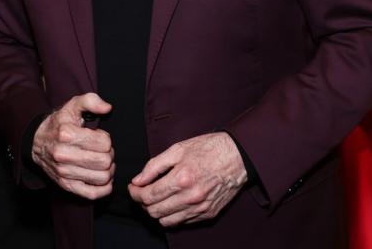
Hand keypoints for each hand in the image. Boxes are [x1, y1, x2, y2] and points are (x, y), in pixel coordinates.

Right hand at [31, 93, 113, 199]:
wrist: (37, 142)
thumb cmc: (59, 123)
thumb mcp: (72, 106)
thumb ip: (91, 101)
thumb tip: (107, 108)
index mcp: (67, 134)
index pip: (104, 143)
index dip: (106, 139)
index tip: (99, 137)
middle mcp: (63, 155)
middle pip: (105, 161)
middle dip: (109, 155)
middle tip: (103, 151)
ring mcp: (64, 173)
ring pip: (102, 178)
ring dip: (108, 170)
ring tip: (102, 162)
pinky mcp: (66, 186)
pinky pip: (92, 194)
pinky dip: (104, 188)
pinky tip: (103, 178)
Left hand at [128, 132, 246, 227]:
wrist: (238, 156)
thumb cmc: (208, 148)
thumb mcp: (178, 149)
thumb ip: (154, 166)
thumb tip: (137, 180)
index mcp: (182, 179)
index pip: (148, 196)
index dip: (135, 193)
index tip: (133, 188)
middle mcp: (191, 197)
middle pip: (155, 211)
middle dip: (143, 203)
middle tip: (142, 192)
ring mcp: (200, 208)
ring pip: (167, 221)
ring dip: (156, 211)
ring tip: (157, 198)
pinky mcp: (208, 214)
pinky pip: (182, 222)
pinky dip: (173, 215)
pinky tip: (173, 201)